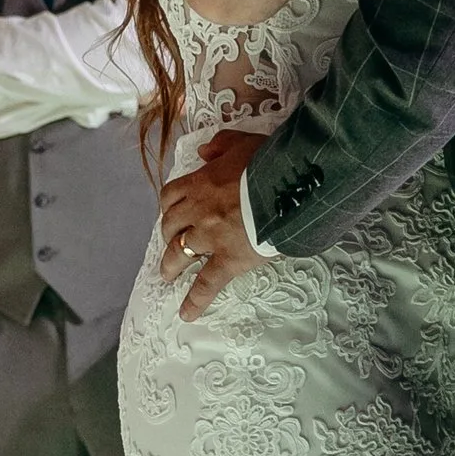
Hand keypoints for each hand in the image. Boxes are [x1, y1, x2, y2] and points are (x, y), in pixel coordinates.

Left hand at [157, 127, 267, 320]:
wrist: (288, 185)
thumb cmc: (269, 161)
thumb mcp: (242, 142)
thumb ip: (220, 145)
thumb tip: (204, 152)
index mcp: (200, 183)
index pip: (171, 196)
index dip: (169, 206)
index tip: (171, 213)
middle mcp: (198, 211)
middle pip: (171, 225)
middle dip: (167, 235)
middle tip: (170, 243)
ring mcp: (210, 237)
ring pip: (179, 253)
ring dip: (170, 265)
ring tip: (167, 276)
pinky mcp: (228, 260)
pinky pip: (206, 284)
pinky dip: (195, 300)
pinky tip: (187, 313)